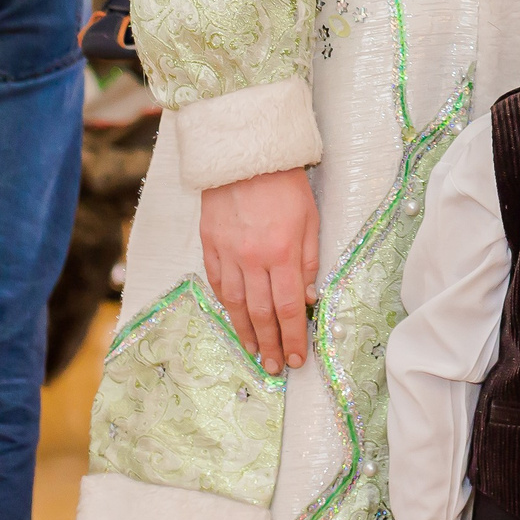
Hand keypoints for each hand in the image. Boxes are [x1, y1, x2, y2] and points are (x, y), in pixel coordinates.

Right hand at [199, 167, 319, 374]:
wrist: (244, 151)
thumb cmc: (284, 182)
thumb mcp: (311, 218)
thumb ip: (309, 260)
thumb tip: (308, 299)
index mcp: (282, 251)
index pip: (289, 307)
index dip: (293, 337)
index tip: (296, 359)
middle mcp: (252, 258)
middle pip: (260, 313)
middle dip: (269, 344)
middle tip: (274, 367)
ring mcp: (227, 252)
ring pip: (234, 304)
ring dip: (244, 332)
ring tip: (253, 351)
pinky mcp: (209, 243)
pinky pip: (216, 282)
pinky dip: (224, 304)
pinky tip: (232, 317)